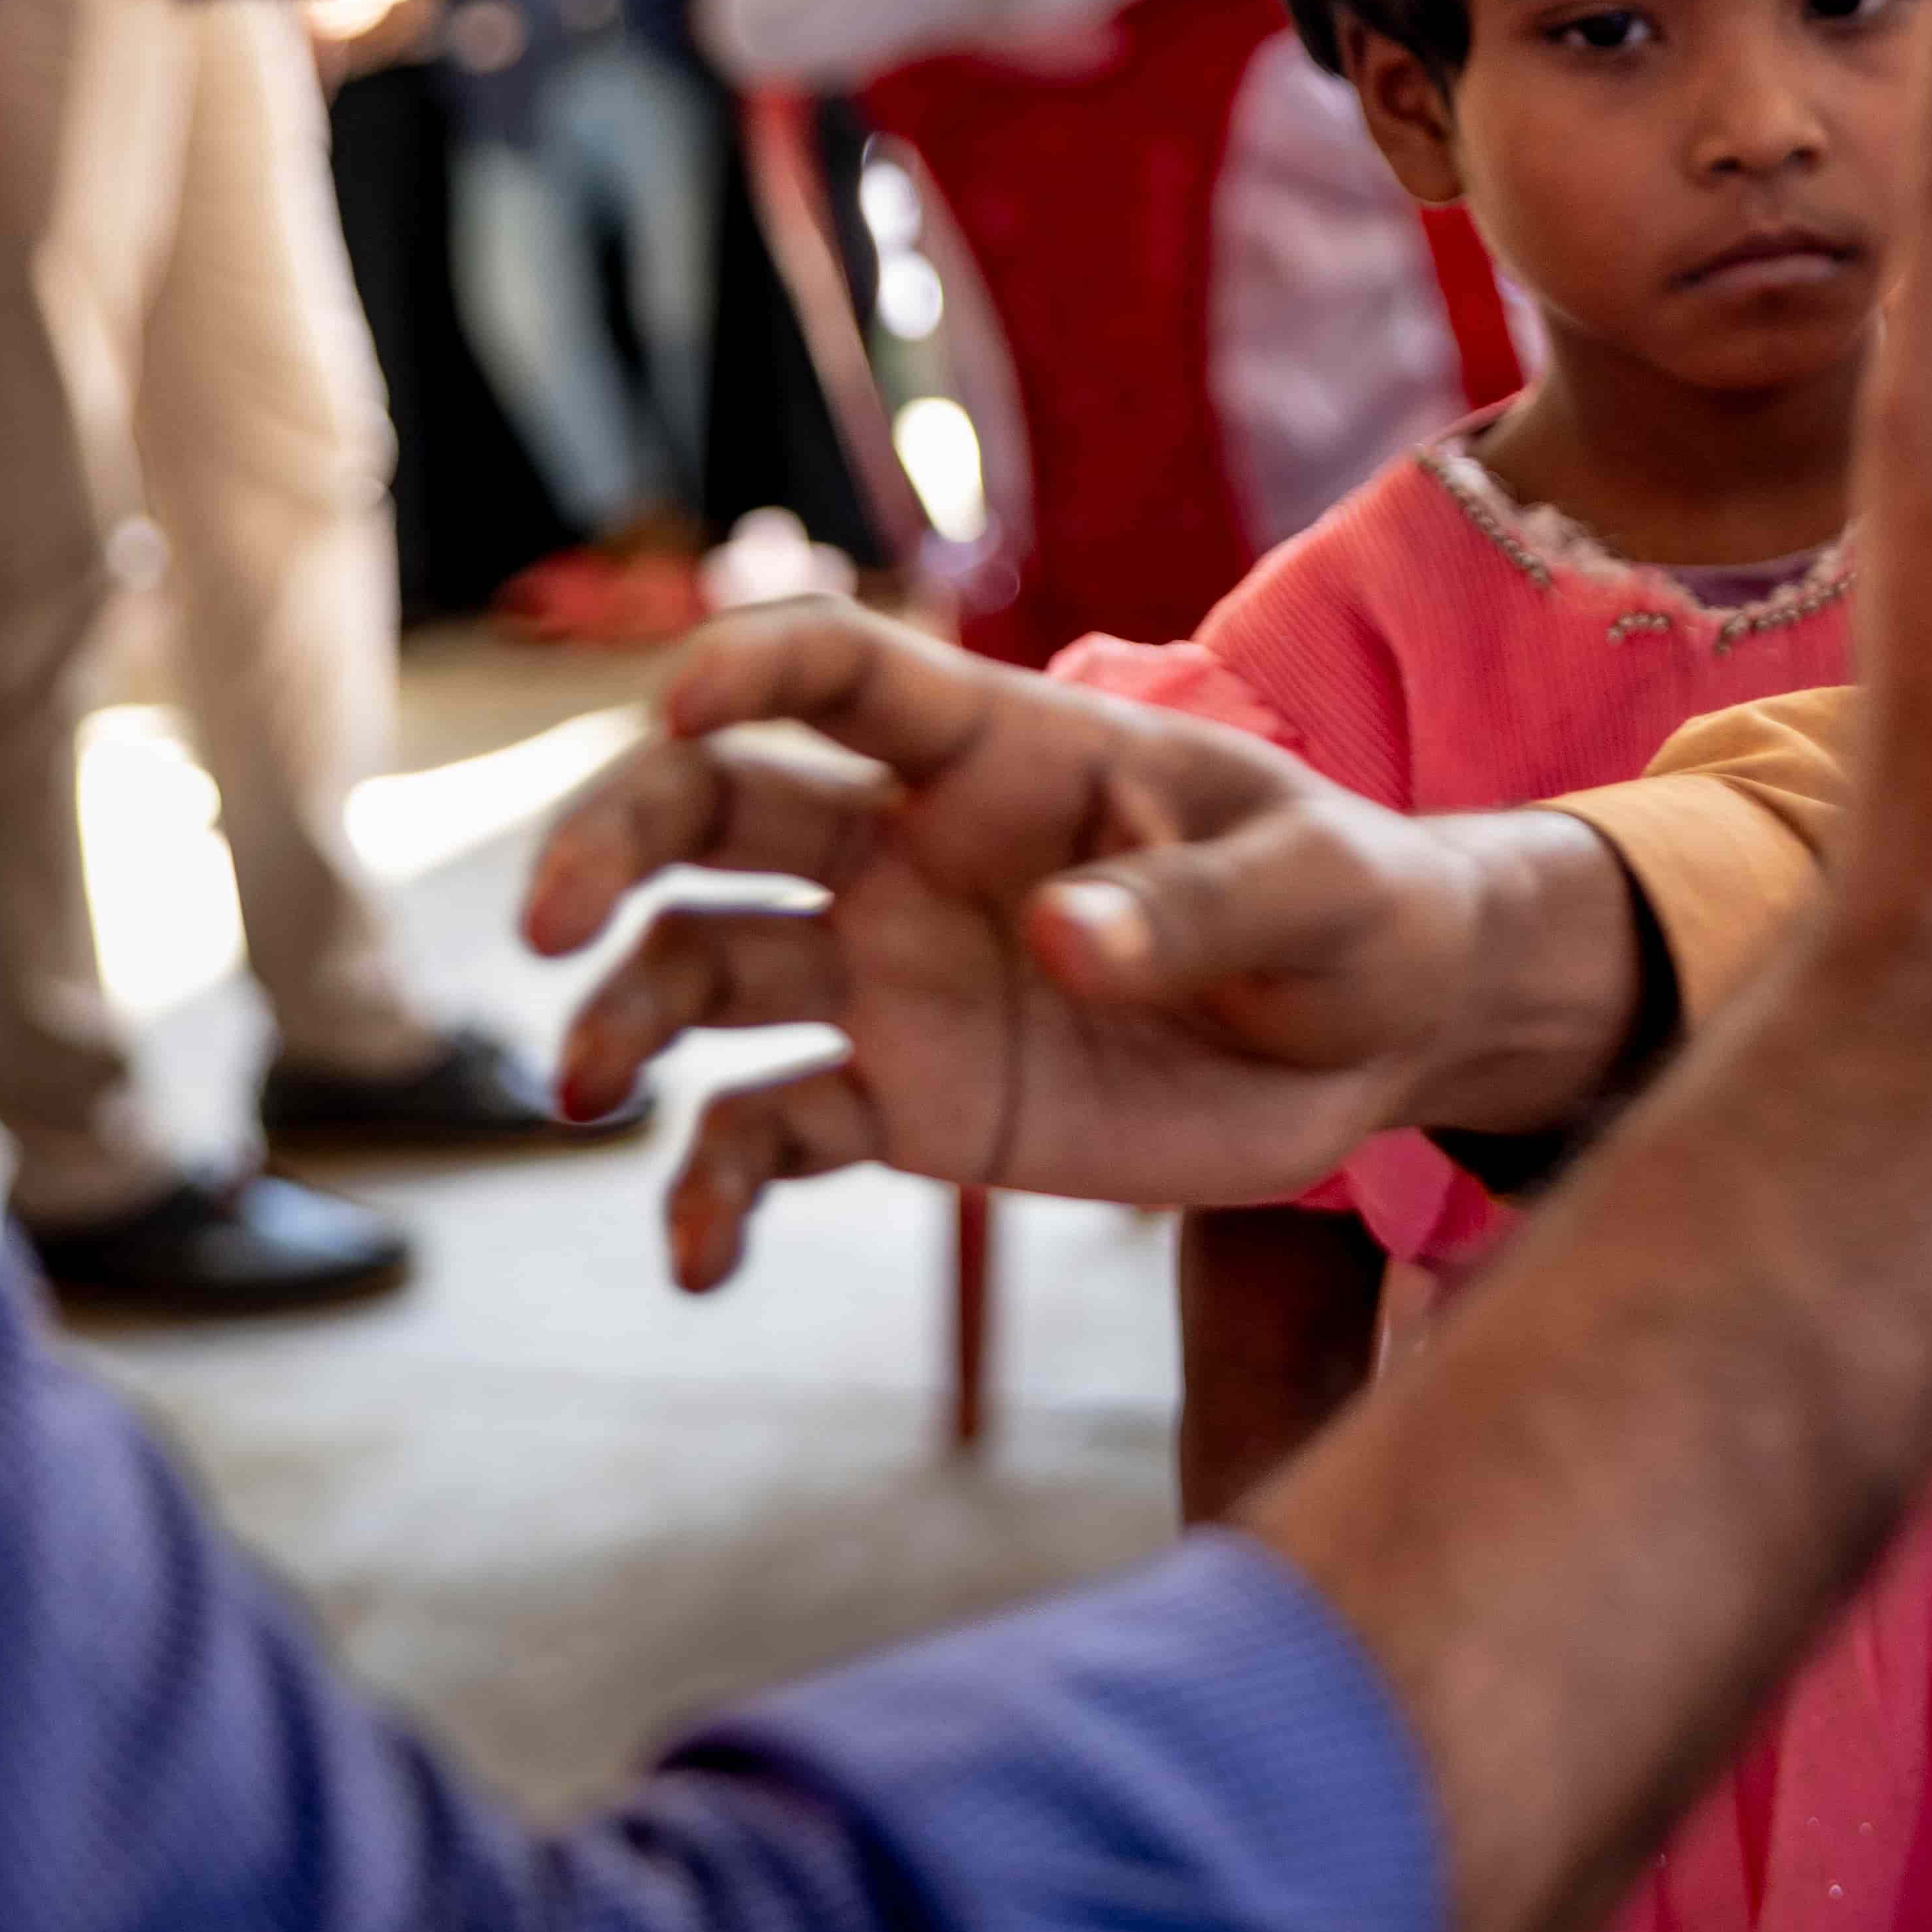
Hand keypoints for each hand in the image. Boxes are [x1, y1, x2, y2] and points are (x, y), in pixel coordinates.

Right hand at [520, 606, 1630, 1283]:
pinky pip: (773, 1136)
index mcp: (1005, 751)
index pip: (845, 672)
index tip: (679, 704)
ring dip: (627, 1015)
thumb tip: (1057, 943)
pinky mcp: (909, 1101)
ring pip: (705, 968)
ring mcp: (893, 977)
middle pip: (715, 811)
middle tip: (549, 923)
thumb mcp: (1312, 893)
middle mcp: (911, 851)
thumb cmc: (1353, 912)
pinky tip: (698, 1266)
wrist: (1382, 1038)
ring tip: (588, 1090)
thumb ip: (1190, 912)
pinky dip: (715, 1194)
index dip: (752, 665)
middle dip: (611, 842)